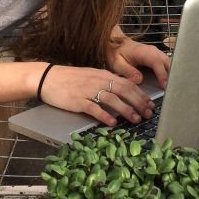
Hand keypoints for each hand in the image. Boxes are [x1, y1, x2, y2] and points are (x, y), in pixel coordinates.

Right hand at [40, 65, 154, 126]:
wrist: (48, 78)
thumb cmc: (70, 78)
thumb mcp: (91, 76)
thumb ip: (107, 82)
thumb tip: (124, 91)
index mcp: (103, 75)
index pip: (128, 84)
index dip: (141, 94)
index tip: (150, 104)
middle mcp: (98, 81)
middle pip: (124, 91)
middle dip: (139, 103)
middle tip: (148, 114)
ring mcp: (88, 90)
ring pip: (113, 100)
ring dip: (126, 110)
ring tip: (136, 119)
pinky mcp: (78, 100)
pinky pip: (94, 108)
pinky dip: (105, 116)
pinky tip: (113, 123)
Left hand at [106, 35, 170, 90]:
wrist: (116, 43)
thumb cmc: (116, 53)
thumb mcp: (117, 64)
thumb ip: (128, 71)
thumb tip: (139, 80)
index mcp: (143, 52)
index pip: (157, 62)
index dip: (162, 74)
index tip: (164, 85)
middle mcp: (153, 51)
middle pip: (167, 62)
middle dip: (171, 76)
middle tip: (170, 90)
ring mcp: (156, 53)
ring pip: (169, 63)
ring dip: (171, 74)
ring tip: (170, 88)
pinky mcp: (157, 57)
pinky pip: (166, 64)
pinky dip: (168, 73)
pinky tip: (166, 82)